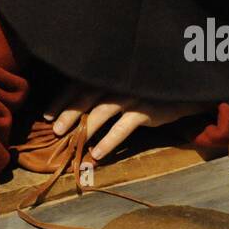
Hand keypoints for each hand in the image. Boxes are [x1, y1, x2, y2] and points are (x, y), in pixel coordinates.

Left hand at [43, 81, 214, 160]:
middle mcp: (117, 81)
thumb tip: (74, 111)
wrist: (182, 88)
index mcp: (108, 74)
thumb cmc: (147, 87)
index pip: (78, 84)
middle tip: (55, 130)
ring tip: (73, 143)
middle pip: (86, 96)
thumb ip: (103, 91)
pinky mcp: (146, 110)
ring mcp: (132, 94)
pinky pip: (122, 128)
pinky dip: (108, 142)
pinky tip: (97, 154)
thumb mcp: (125, 84)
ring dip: (86, 128)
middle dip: (68, 113)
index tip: (46, 115)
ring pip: (102, 111)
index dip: (61, 100)